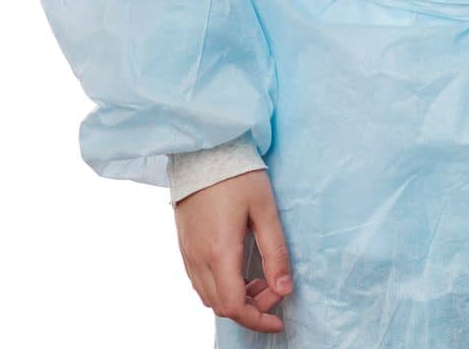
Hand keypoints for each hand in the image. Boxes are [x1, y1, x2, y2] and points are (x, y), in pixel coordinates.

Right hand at [173, 168, 294, 333]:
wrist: (206, 149)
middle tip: (274, 287)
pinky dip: (220, 286)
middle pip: (221, 306)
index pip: (234, 306)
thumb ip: (275, 251)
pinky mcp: (184, 244)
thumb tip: (285, 288)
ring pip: (208, 296)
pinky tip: (238, 269)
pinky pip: (199, 280)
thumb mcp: (265, 209)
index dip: (257, 319)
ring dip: (235, 298)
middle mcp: (198, 258)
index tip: (279, 319)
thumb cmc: (238, 174)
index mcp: (219, 252)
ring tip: (259, 278)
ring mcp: (188, 252)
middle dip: (251, 307)